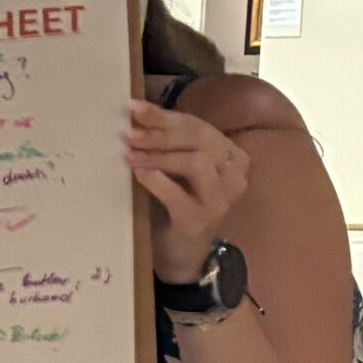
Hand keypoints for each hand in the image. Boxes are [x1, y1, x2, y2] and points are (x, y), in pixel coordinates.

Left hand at [126, 100, 250, 281]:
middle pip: (200, 139)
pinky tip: (139, 173)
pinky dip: (158, 181)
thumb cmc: (175, 207)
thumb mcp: (174, 171)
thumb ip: (165, 145)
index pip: (198, 127)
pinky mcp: (203, 220)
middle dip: (162, 132)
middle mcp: (233, 174)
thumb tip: (135, 117)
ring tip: (131, 154)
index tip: (133, 108)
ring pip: (197, 162)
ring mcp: (222, 198)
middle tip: (130, 132)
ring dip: (160, 156)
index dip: (165, 116)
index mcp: (230, 156)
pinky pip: (181, 195)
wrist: (181, 254)